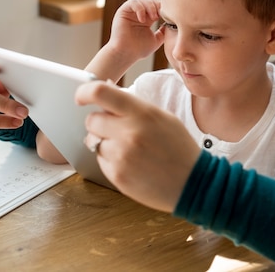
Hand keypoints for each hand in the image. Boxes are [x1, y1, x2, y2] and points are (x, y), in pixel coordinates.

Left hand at [77, 80, 200, 212]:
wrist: (193, 183)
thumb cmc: (179, 148)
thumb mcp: (162, 117)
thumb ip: (134, 106)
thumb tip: (106, 91)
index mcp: (142, 113)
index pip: (100, 92)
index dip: (85, 91)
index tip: (81, 96)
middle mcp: (129, 133)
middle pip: (92, 120)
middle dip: (99, 123)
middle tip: (114, 129)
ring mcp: (121, 156)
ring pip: (93, 141)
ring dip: (105, 143)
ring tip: (128, 149)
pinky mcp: (117, 176)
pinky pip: (100, 161)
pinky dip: (110, 160)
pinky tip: (131, 163)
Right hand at [108, 0, 164, 60]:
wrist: (126, 54)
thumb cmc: (139, 50)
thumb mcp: (157, 40)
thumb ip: (164, 31)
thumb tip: (171, 24)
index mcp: (147, 18)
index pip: (156, 5)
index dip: (163, 8)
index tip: (168, 16)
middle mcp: (139, 13)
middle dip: (157, 5)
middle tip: (160, 16)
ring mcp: (131, 12)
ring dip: (150, 6)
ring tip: (153, 18)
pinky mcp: (123, 11)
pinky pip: (133, 2)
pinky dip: (140, 8)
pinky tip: (143, 20)